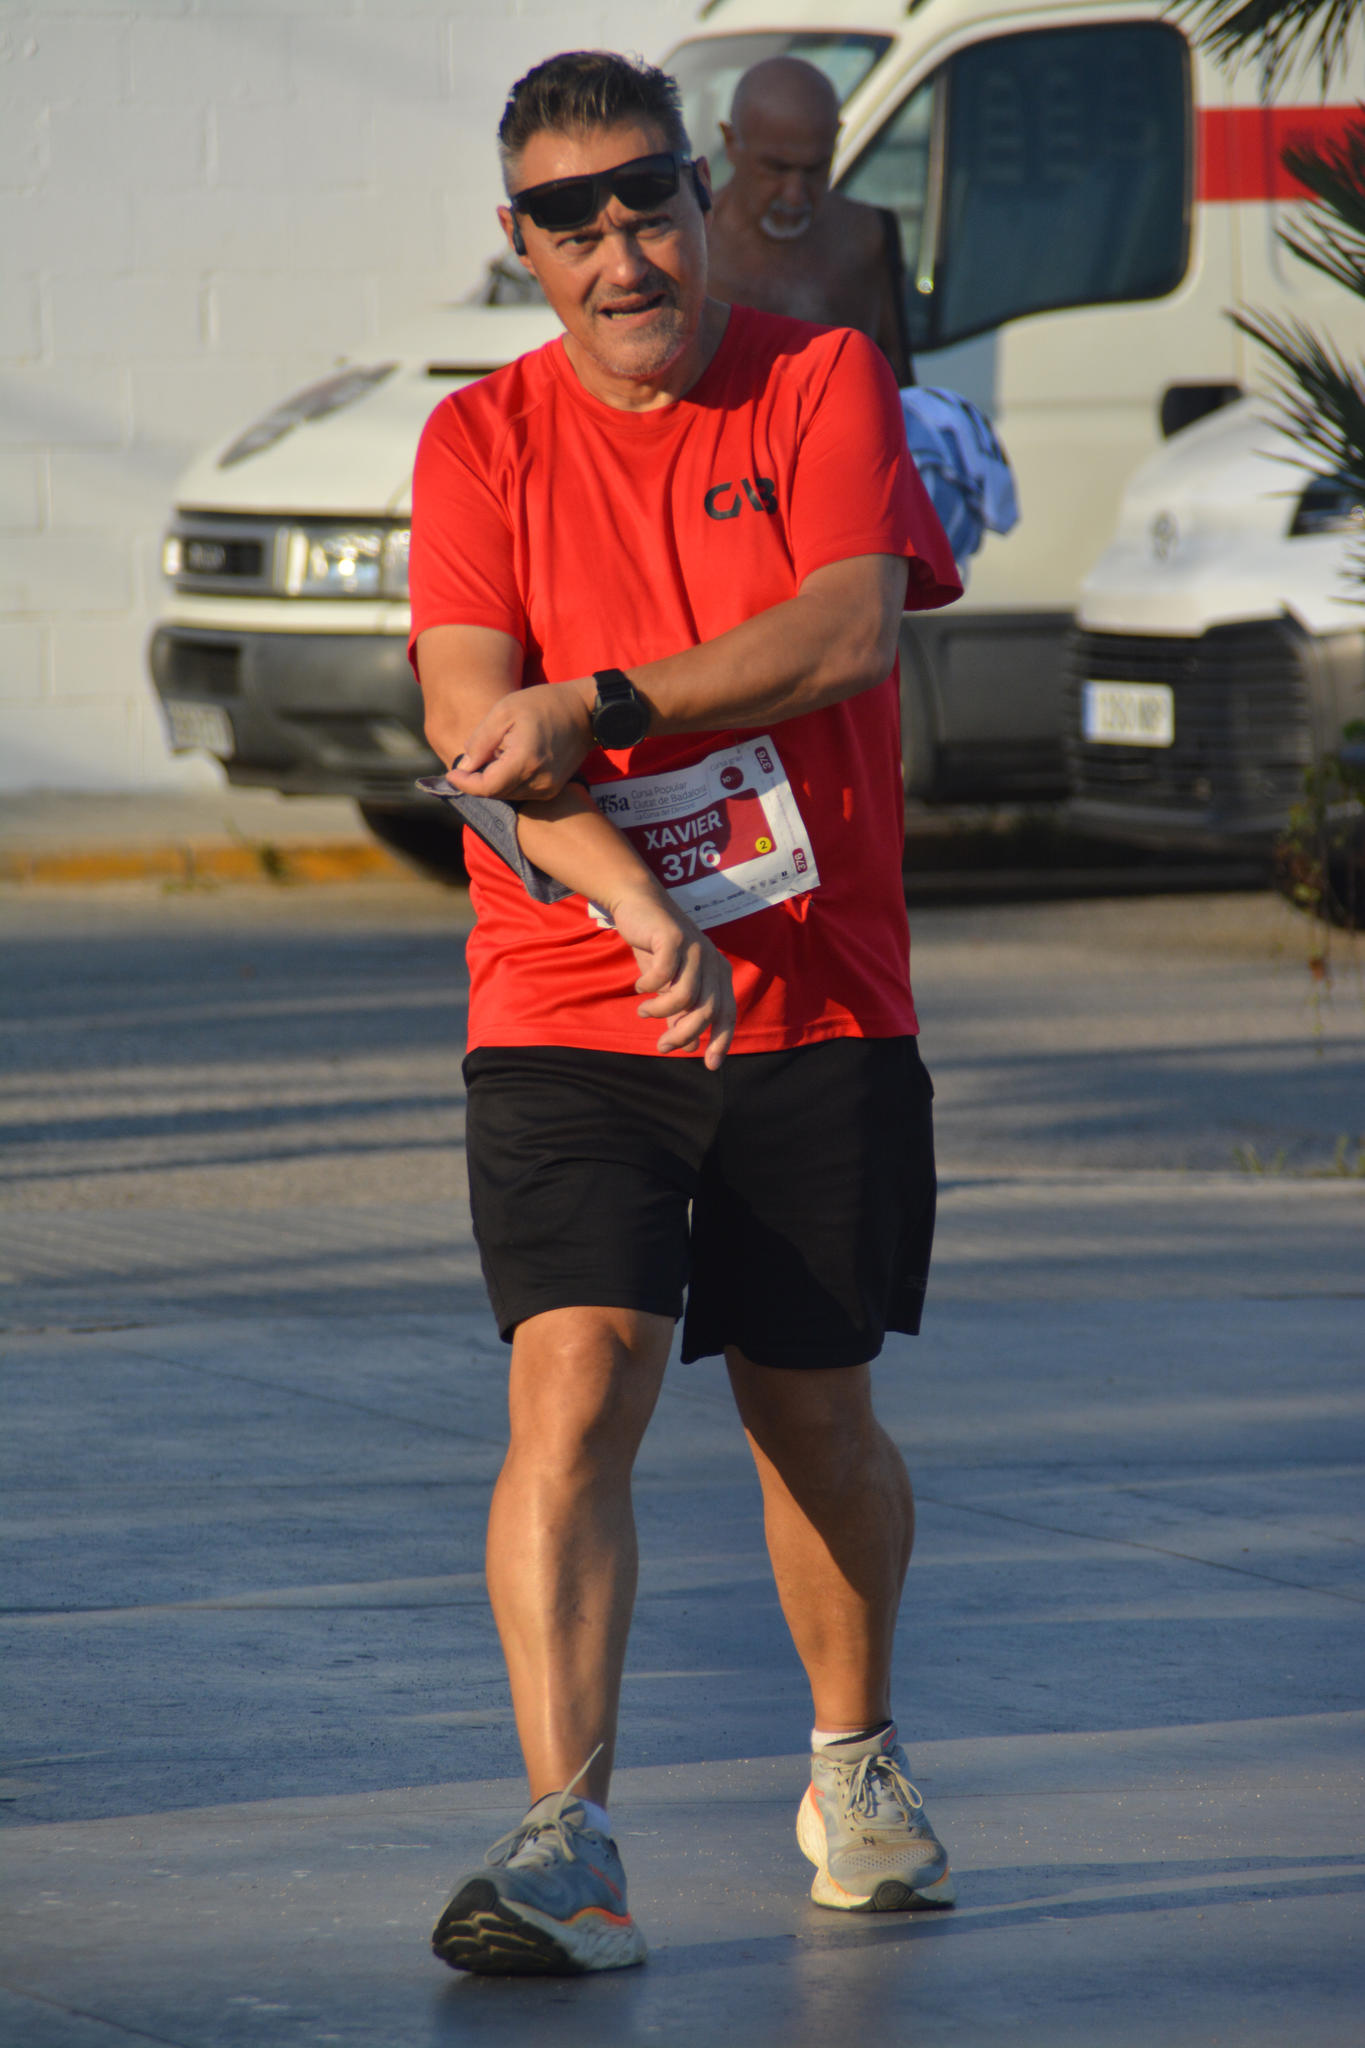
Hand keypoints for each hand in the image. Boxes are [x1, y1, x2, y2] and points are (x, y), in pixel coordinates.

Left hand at [446, 681, 592, 801]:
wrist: (584, 711)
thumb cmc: (543, 704)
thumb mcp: (504, 711)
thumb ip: (481, 741)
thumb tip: (465, 767)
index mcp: (524, 761)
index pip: (486, 788)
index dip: (465, 784)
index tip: (451, 774)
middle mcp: (538, 781)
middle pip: (496, 793)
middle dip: (477, 782)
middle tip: (469, 762)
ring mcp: (548, 788)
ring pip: (509, 795)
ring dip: (494, 782)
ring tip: (494, 757)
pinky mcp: (554, 789)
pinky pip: (522, 792)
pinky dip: (509, 782)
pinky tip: (508, 762)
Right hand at [608, 884, 735, 1068]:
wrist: (638, 906)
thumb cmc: (656, 948)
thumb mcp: (668, 986)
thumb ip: (680, 1014)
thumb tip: (690, 1046)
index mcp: (717, 974)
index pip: (727, 1013)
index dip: (722, 1041)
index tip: (709, 1065)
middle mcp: (712, 961)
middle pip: (707, 1010)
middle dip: (682, 1034)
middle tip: (661, 1047)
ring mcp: (695, 949)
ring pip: (686, 995)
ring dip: (661, 1011)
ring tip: (643, 1011)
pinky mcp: (674, 938)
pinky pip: (664, 973)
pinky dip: (649, 986)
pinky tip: (639, 987)